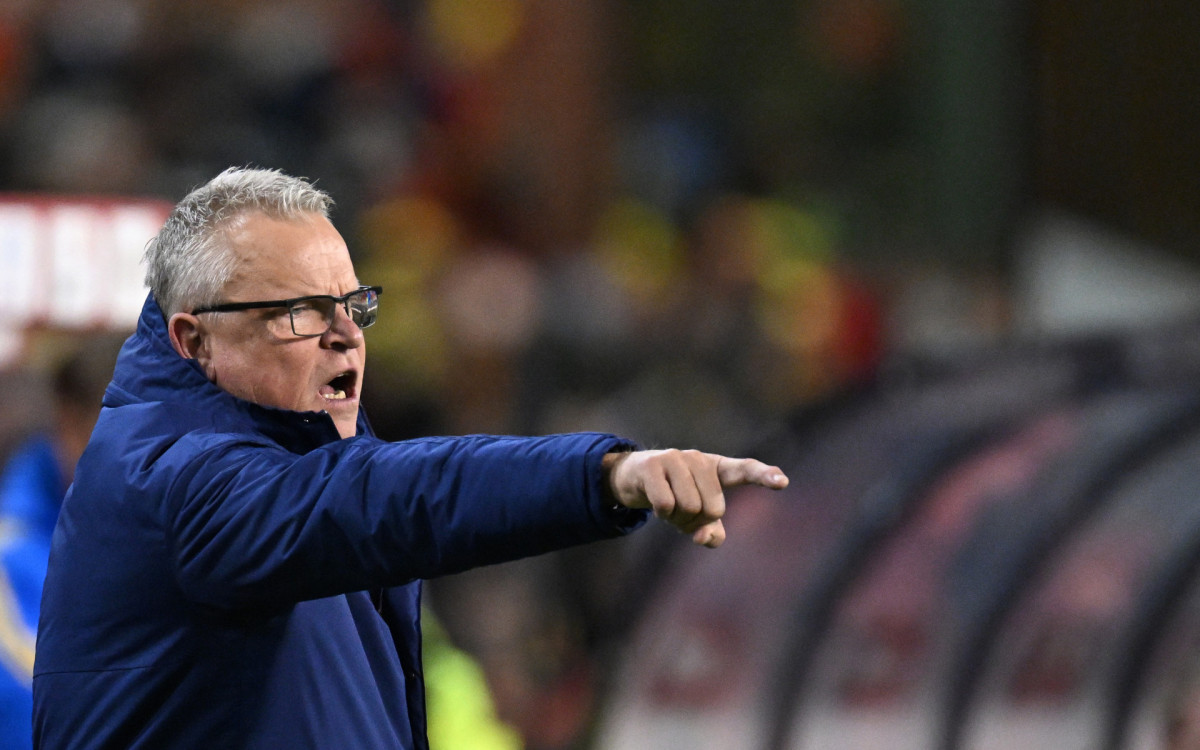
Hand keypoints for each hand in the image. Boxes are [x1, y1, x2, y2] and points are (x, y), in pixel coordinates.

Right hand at [603, 449, 787, 547]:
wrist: (634, 478)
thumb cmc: (675, 497)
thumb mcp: (696, 518)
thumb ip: (711, 532)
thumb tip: (706, 538)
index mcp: (717, 469)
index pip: (744, 470)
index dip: (764, 476)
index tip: (783, 482)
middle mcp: (700, 459)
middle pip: (713, 508)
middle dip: (696, 520)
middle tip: (682, 512)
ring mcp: (676, 458)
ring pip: (689, 507)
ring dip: (676, 518)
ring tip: (668, 506)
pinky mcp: (654, 465)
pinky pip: (666, 504)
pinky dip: (662, 514)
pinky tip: (654, 503)